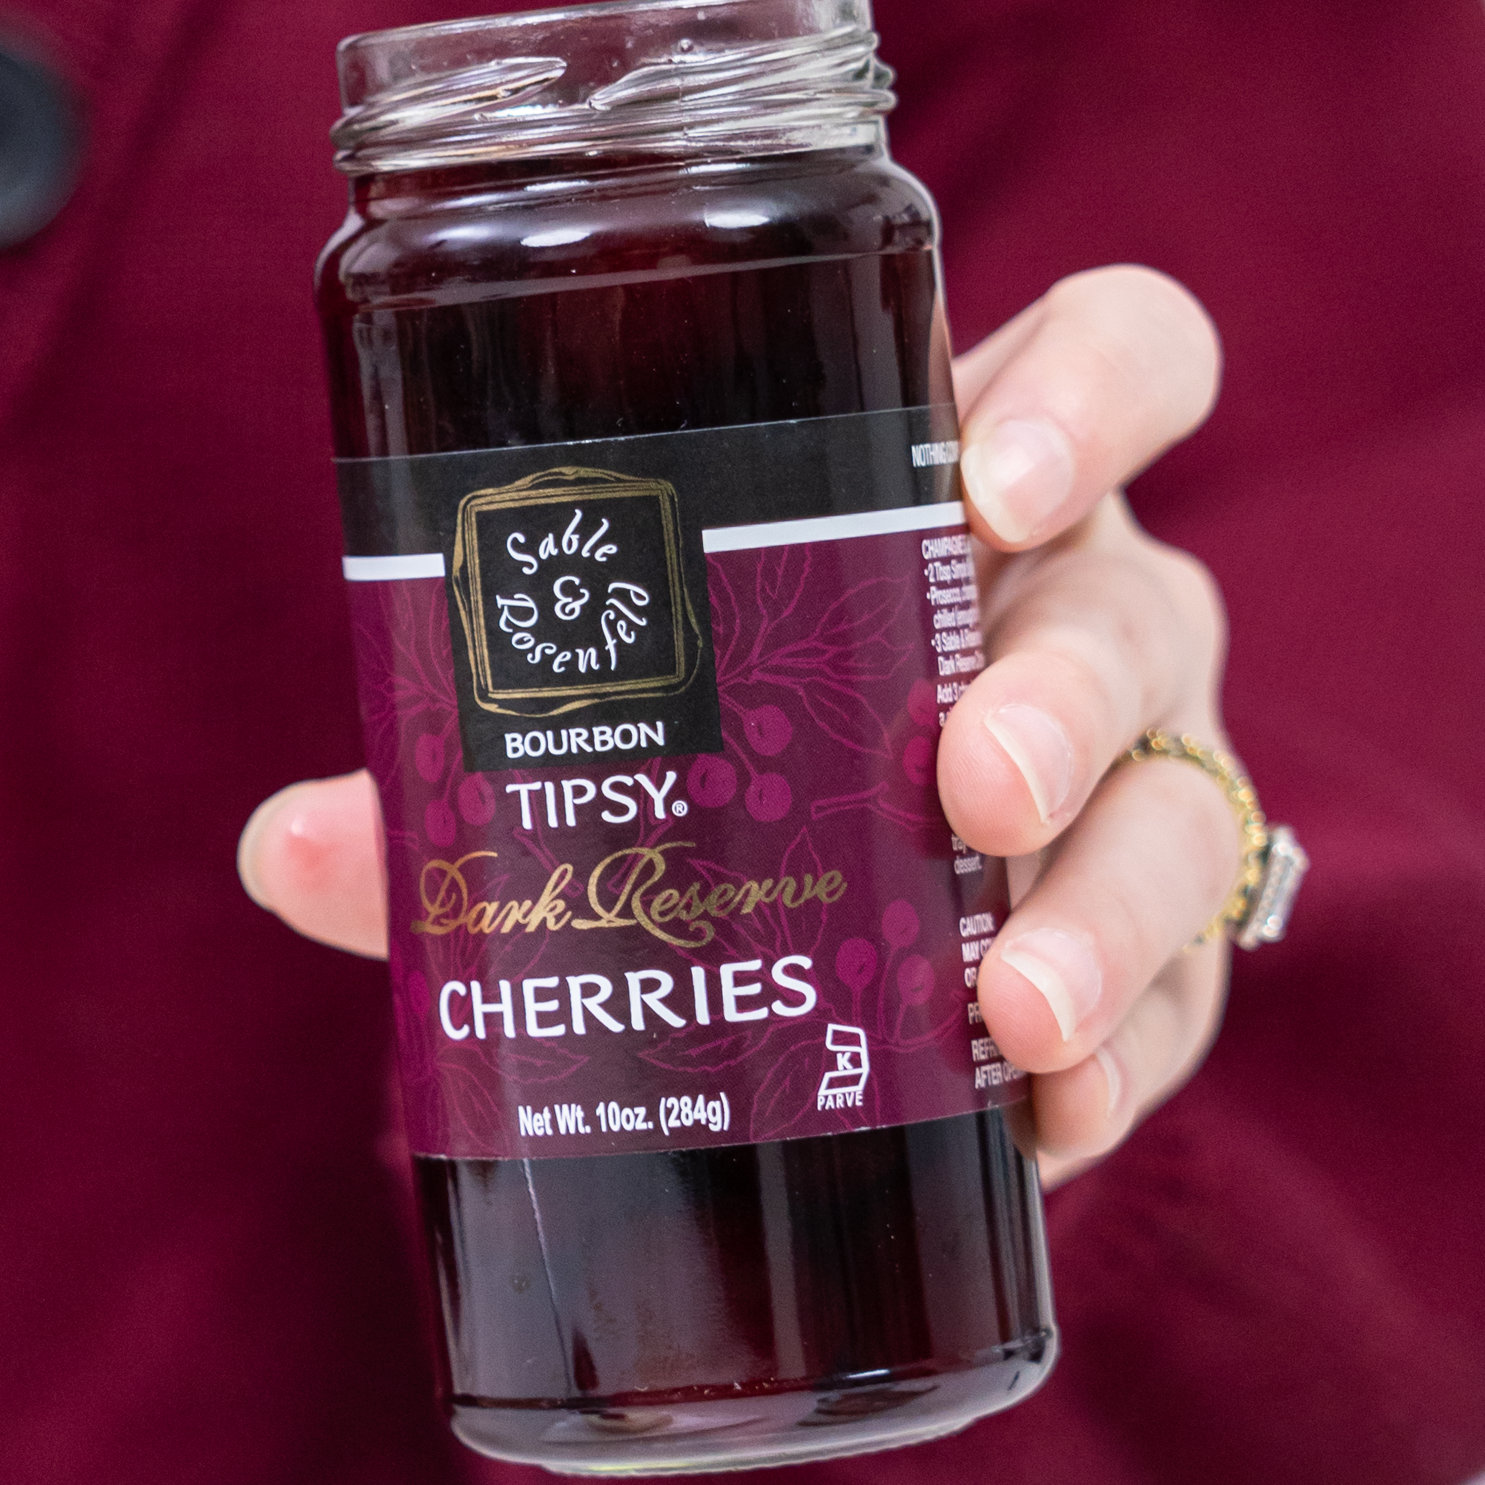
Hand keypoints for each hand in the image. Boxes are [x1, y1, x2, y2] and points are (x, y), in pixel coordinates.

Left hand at [237, 266, 1246, 1187]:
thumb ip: (461, 777)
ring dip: (1103, 911)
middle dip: (1061, 703)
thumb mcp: (604, 734)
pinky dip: (1120, 1065)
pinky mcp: (1165, 961)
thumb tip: (293, 847)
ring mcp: (1150, 786)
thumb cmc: (719, 761)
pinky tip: (1049, 1122)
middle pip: (1137, 616)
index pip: (1122, 362)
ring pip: (1188, 814)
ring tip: (1007, 1009)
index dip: (1095, 396)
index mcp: (978, 497)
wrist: (823, 955)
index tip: (989, 478)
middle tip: (967, 789)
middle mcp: (1097, 618)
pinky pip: (1191, 1003)